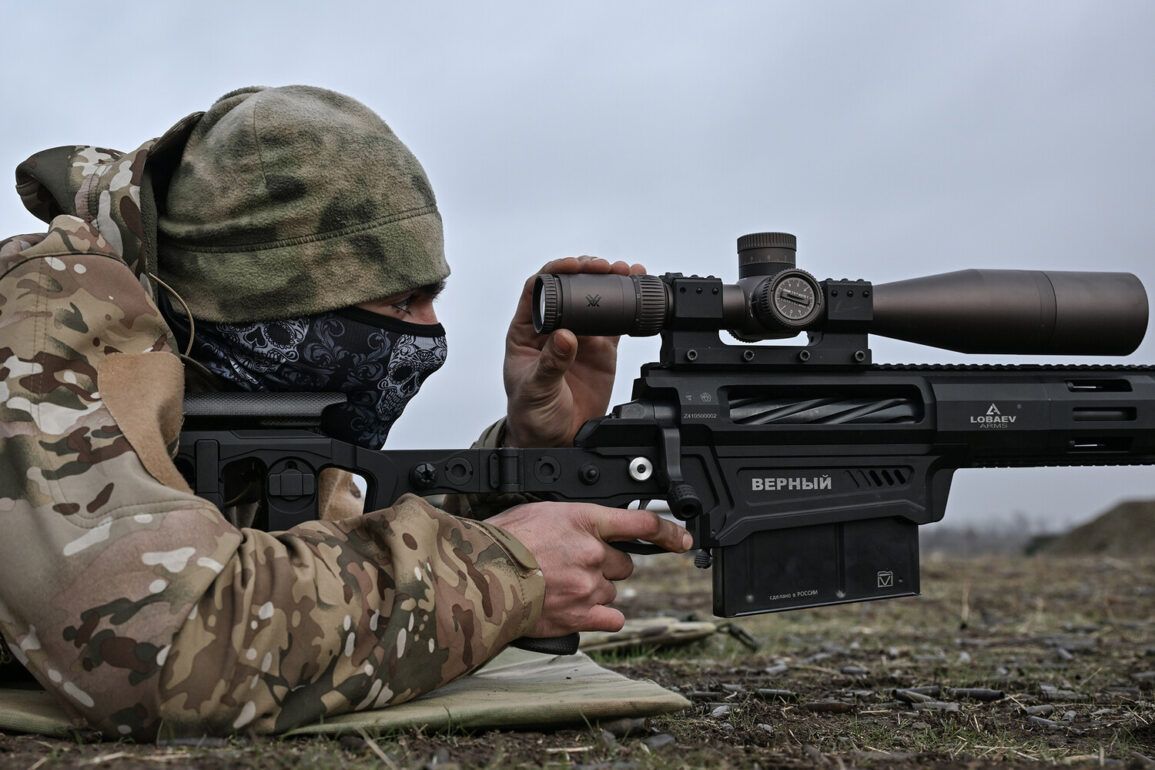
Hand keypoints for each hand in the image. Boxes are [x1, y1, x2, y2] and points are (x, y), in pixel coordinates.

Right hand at [487, 503, 691, 636]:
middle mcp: (593, 553)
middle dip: (605, 566)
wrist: (482, 575)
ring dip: (595, 591)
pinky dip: (599, 617)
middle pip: (623, 564)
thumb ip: (571, 521)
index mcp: (585, 521)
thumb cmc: (501, 541)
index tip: (681, 540)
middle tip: (574, 566)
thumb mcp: (539, 513)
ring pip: (612, 592)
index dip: (667, 531)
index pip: (640, 522)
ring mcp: (589, 586)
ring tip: (562, 587)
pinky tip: (579, 610)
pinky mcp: (581, 615)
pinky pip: (611, 619)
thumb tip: (579, 530)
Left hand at [503, 256, 644, 447]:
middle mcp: (553, 327)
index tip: (573, 266)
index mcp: (527, 330)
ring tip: (628, 272)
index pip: (538, 289)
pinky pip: (615, 322)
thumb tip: (565, 336)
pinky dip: (627, 306)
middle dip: (588, 271)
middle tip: (606, 267)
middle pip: (569, 287)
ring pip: (594, 299)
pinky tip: (638, 292)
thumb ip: (550, 364)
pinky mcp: (601, 349)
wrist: (554, 439)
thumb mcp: (536, 389)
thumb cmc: (532, 413)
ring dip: (610, 282)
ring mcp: (579, 336)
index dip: (555, 272)